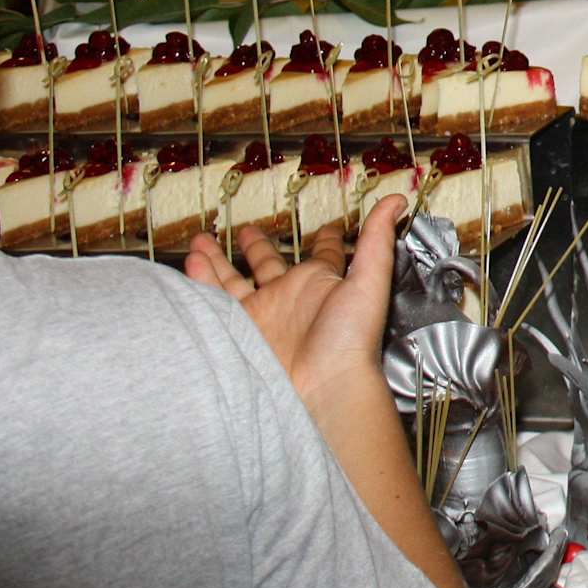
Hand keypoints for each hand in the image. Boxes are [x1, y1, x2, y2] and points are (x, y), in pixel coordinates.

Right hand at [187, 195, 404, 408]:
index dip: (326, 239)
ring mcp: (260, 315)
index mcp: (321, 283)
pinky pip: (212, 302)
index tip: (326, 227)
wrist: (319, 389)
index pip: (324, 254)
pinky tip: (189, 263)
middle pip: (267, 264)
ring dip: (216, 260)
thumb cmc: (350, 339)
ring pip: (232, 280)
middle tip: (245, 230)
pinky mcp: (235, 331)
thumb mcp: (369, 280)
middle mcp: (288, 297)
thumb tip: (399, 198)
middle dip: (256, 246)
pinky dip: (199, 282)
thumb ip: (377, 238)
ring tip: (200, 241)